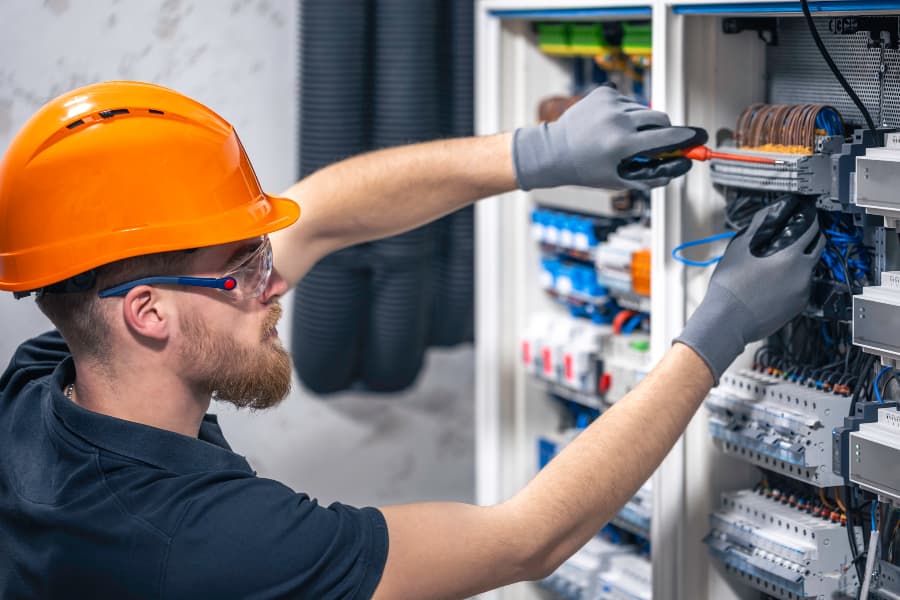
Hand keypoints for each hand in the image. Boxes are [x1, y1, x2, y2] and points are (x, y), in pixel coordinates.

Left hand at [512, 86, 706, 190]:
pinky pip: (629, 102)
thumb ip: (654, 175)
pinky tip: (609, 125)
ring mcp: (609, 103)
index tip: (702, 137)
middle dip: (663, 131)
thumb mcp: (620, 180)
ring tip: (620, 137)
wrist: (554, 151)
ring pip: (644, 110)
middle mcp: (616, 120)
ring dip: (642, 123)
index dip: (687, 139)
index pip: (666, 138)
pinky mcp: (604, 93)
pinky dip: (626, 114)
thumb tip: (684, 165)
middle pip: (660, 118)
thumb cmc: (587, 170)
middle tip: (655, 143)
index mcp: (621, 144)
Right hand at [674, 205, 824, 381]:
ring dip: (802, 261)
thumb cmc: (730, 288)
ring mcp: (803, 292)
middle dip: (813, 239)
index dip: (810, 220)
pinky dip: (796, 280)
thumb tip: (765, 215)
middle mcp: (803, 274)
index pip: (811, 231)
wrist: (727, 321)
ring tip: (784, 260)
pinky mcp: (798, 307)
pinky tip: (779, 281)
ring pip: (810, 270)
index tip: (808, 217)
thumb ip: (756, 228)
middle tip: (802, 234)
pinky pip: (802, 287)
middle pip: (818, 249)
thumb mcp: (738, 249)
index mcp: (790, 256)